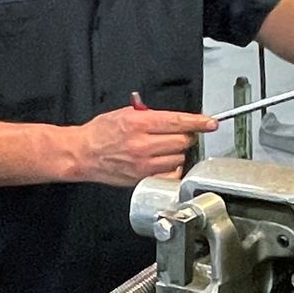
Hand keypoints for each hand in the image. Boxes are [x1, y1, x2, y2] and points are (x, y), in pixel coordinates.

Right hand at [69, 105, 216, 186]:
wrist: (82, 154)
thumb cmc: (100, 133)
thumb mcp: (123, 114)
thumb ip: (149, 115)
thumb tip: (175, 119)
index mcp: (138, 124)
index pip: (177, 122)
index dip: (198, 122)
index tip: (210, 123)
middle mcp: (142, 145)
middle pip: (182, 141)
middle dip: (186, 136)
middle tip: (180, 134)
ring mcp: (143, 164)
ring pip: (178, 158)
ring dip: (177, 152)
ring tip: (165, 148)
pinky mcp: (142, 178)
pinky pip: (169, 174)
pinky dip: (171, 167)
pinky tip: (163, 162)